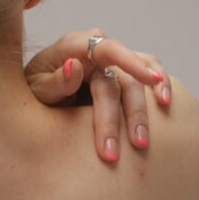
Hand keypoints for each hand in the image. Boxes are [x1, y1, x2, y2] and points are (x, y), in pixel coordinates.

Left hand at [23, 28, 170, 161]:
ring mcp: (113, 63)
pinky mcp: (123, 75)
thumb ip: (54, 81)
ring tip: (142, 143)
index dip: (132, 63)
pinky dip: (160, 87)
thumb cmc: (33, 91)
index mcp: (75, 46)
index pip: (109, 49)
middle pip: (121, 80)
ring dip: (143, 112)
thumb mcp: (35, 89)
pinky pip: (148, 76)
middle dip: (122, 117)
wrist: (35, 96)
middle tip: (112, 153)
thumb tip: (75, 67)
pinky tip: (165, 105)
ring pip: (138, 82)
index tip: (150, 81)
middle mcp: (98, 51)